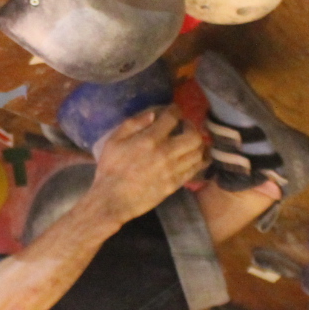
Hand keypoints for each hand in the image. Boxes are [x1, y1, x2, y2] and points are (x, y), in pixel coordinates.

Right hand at [85, 105, 209, 223]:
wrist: (112, 199)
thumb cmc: (110, 169)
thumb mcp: (113, 141)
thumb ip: (133, 124)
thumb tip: (154, 114)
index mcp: (149, 140)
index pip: (172, 118)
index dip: (175, 110)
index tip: (174, 110)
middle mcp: (165, 154)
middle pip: (194, 135)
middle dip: (192, 127)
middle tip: (184, 127)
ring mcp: (172, 170)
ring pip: (198, 153)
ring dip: (197, 144)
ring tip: (189, 142)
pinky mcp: (175, 184)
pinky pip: (195, 169)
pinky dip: (198, 160)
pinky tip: (193, 157)